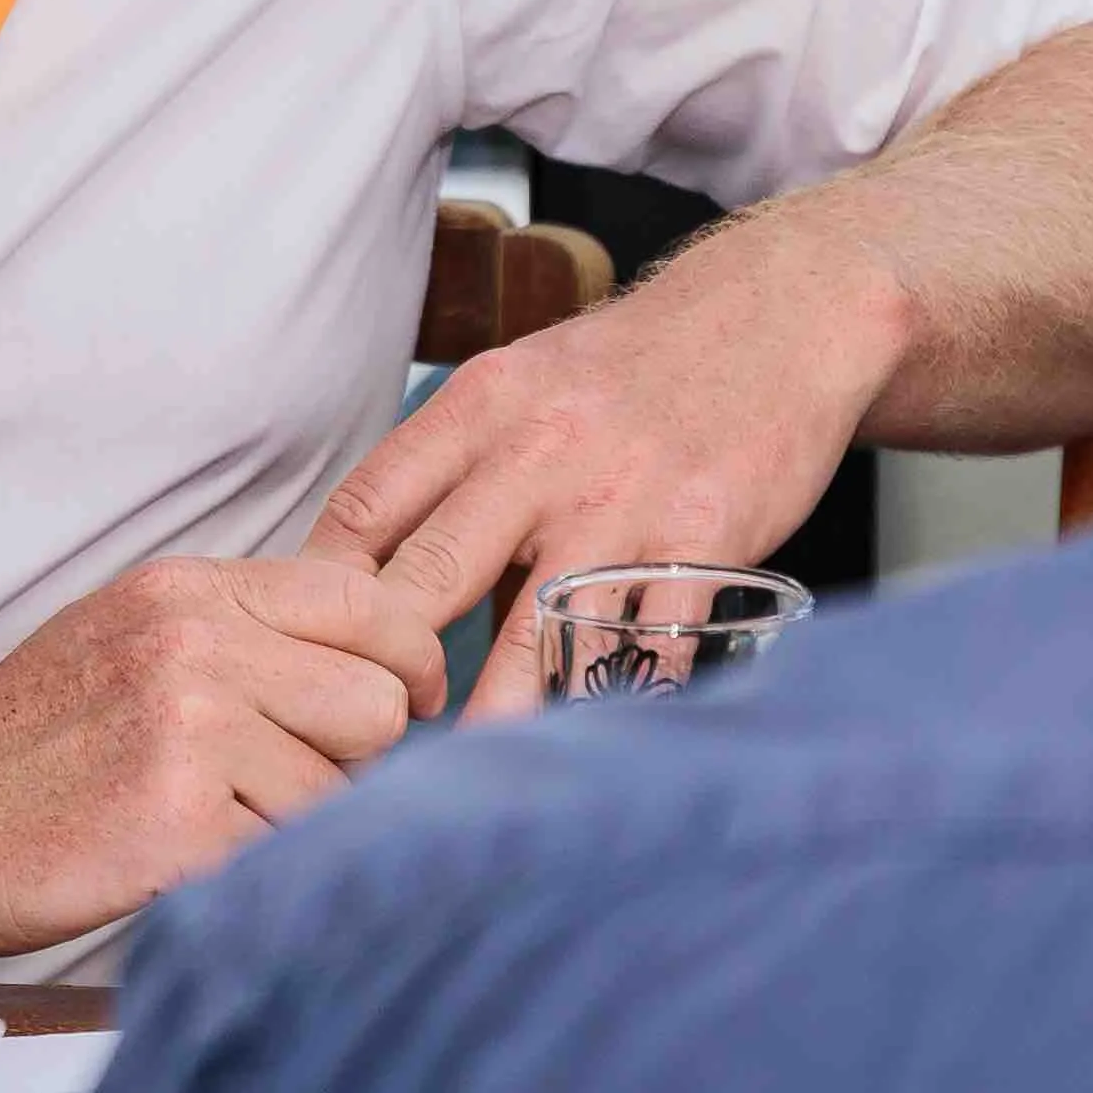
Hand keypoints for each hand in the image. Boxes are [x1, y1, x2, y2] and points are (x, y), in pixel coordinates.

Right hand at [0, 555, 448, 946]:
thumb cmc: (30, 736)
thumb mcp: (135, 632)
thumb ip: (248, 629)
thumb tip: (389, 651)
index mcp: (194, 591)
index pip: (374, 609)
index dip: (410, 668)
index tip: (403, 706)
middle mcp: (197, 645)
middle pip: (378, 708)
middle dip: (351, 761)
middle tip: (282, 786)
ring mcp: (189, 731)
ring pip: (337, 795)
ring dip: (291, 825)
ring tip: (208, 825)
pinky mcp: (176, 822)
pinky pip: (281, 856)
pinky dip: (245, 871)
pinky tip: (180, 859)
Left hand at [319, 220, 897, 710]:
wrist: (779, 314)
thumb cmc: (633, 369)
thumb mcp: (524, 384)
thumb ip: (457, 475)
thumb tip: (384, 581)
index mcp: (481, 407)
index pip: (367, 506)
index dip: (327, 594)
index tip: (313, 655)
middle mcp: (540, 452)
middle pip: (431, 578)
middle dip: (390, 669)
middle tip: (367, 739)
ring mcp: (624, 499)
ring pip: (539, 633)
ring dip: (498, 715)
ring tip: (466, 778)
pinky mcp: (703, 538)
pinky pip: (649, 644)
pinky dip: (620, 699)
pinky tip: (595, 741)